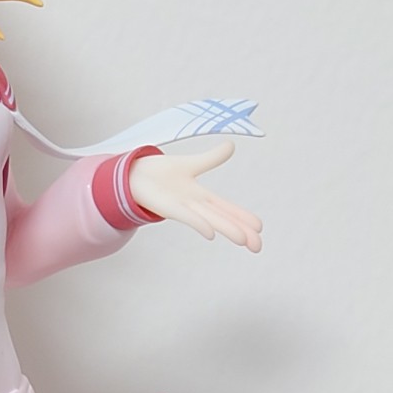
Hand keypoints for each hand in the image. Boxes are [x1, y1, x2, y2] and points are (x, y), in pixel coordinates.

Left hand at [128, 141, 262, 250]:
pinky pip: (187, 216)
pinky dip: (199, 223)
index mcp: (202, 197)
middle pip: (223, 219)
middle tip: (258, 246)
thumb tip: (232, 145)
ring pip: (210, 220)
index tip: (259, 227)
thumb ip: (211, 158)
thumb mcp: (191, 164)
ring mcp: (182, 207)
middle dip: (241, 231)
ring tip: (244, 240)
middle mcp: (195, 205)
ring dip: (227, 229)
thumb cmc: (161, 174)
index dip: (242, 217)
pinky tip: (211, 234)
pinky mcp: (168, 207)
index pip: (227, 208)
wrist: (133, 176)